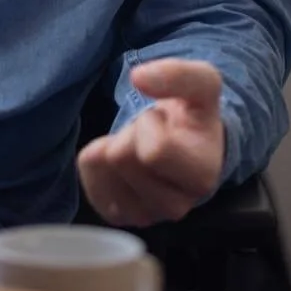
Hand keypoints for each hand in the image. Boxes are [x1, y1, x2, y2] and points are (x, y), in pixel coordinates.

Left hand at [78, 59, 225, 226]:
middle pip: (122, 158)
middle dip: (132, 133)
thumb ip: (179, 75)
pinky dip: (98, 160)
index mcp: (201, 176)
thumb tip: (139, 77)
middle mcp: (176, 206)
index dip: (149, 124)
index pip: (153, 152)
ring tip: (142, 145)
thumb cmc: (195, 115)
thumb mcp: (202, 85)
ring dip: (118, 146)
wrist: (190, 142)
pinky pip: (87, 178)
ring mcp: (146, 216)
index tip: (165, 121)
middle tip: (153, 131)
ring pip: (104, 168)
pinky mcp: (119, 216)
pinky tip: (124, 161)